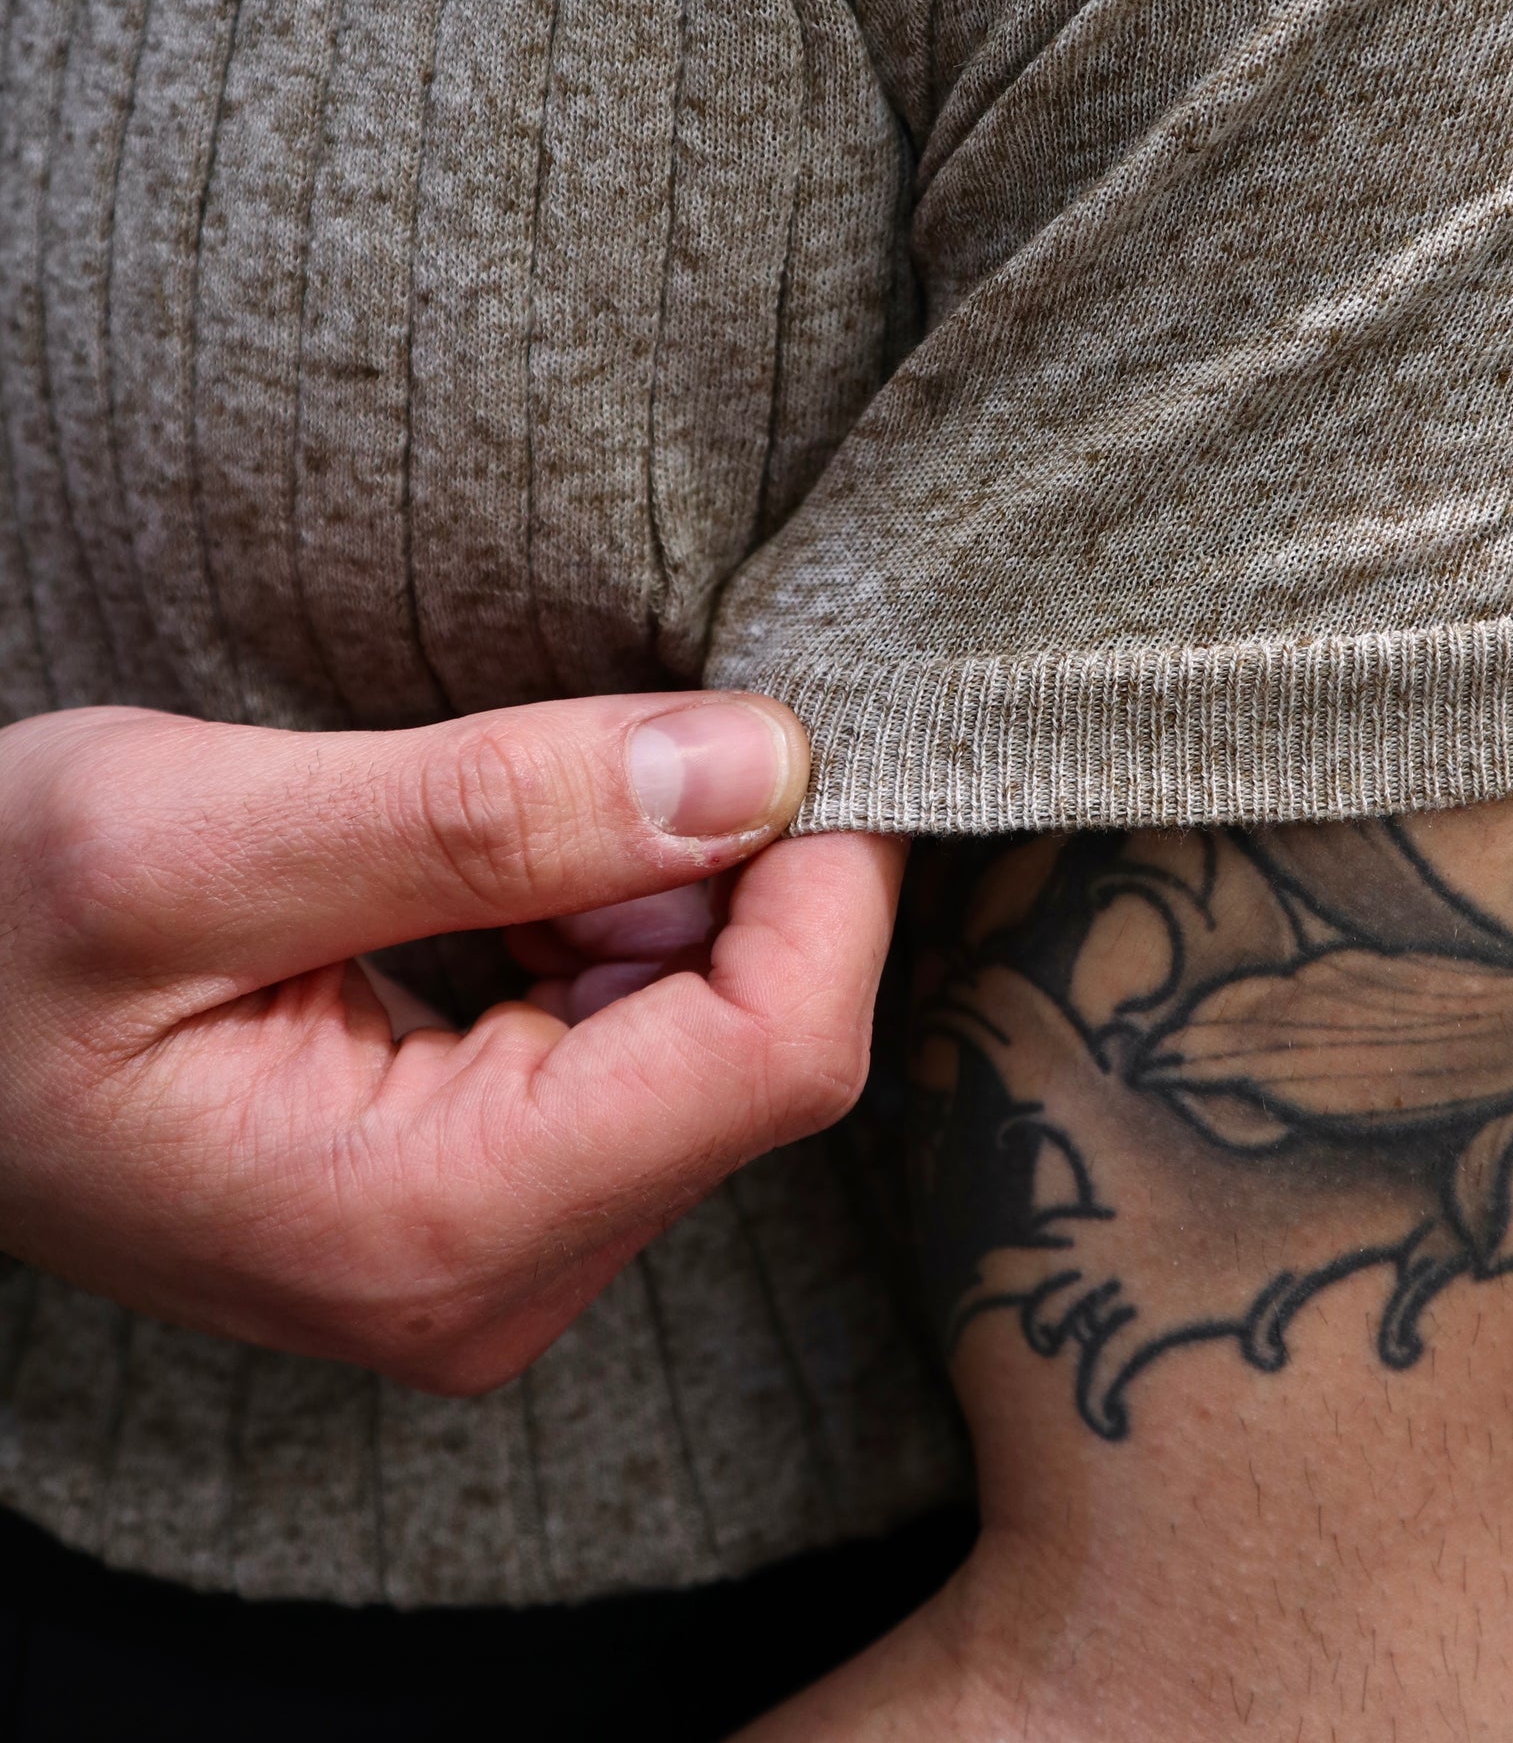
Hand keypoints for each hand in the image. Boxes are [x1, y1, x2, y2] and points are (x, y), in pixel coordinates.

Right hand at [0, 696, 900, 1392]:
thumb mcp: (194, 837)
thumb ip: (484, 809)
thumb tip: (754, 767)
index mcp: (430, 1227)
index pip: (778, 1056)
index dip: (827, 872)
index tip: (786, 717)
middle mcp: (490, 1284)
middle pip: (765, 1052)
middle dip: (737, 873)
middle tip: (613, 734)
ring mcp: (493, 1258)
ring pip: (717, 1039)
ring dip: (664, 891)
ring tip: (501, 813)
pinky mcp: (488, 1205)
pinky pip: (646, 1049)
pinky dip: (615, 926)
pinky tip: (500, 876)